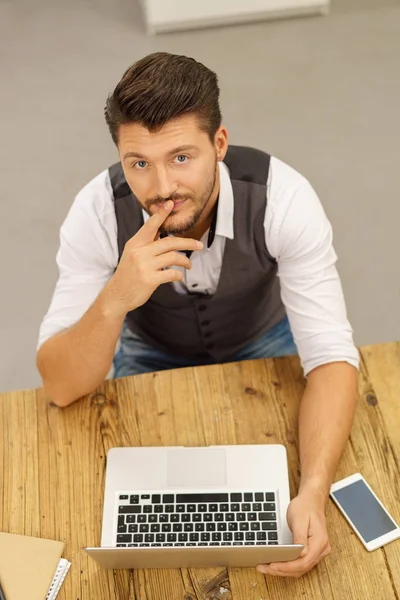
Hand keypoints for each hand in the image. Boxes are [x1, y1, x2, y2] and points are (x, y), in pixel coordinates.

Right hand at [104, 200, 202, 315]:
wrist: (117, 294)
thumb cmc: (128, 273)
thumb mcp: (133, 254)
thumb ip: (146, 243)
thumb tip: (162, 231)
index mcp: (135, 243)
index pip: (150, 226)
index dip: (161, 214)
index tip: (170, 204)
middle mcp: (140, 252)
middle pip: (169, 242)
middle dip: (187, 243)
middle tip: (199, 245)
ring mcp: (144, 266)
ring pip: (173, 257)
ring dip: (185, 261)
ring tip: (188, 265)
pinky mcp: (150, 280)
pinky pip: (171, 274)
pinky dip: (178, 274)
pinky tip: (178, 275)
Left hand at [257, 489, 330, 577]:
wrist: (311, 500)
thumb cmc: (305, 507)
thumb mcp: (299, 519)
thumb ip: (300, 537)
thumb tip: (300, 554)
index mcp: (319, 542)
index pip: (303, 562)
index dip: (286, 567)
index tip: (272, 566)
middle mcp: (321, 550)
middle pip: (301, 568)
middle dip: (282, 570)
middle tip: (264, 568)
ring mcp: (318, 552)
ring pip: (300, 568)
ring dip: (284, 570)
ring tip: (267, 567)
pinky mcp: (312, 551)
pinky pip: (300, 563)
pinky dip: (288, 566)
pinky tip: (277, 564)